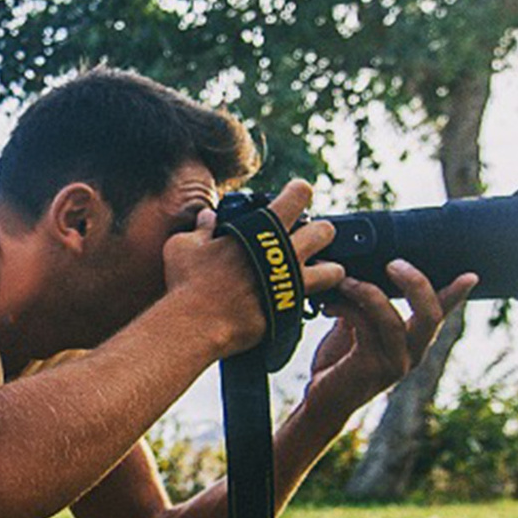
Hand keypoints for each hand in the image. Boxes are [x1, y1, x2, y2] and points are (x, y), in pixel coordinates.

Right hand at [165, 179, 345, 357]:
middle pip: (325, 231)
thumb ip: (200, 228)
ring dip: (328, 269)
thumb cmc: (187, 282)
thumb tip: (208, 218)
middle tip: (306, 240)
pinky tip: (295, 299)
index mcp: (263, 228)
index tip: (293, 198)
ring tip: (315, 273)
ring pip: (334, 270)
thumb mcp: (183, 245)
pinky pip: (313, 303)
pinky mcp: (290, 310)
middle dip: (320, 232)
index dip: (299, 192)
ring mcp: (291, 283)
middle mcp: (285, 252)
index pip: (298, 195)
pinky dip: (308, 300)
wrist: (195, 325)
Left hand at [307, 260, 477, 404]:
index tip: (471, 275)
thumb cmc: (339, 362)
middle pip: (430, 315)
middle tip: (393, 264)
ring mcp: (394, 364)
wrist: (321, 400)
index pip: (440, 313)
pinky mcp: (370, 367)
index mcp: (413, 341)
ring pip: (392, 320)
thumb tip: (366, 269)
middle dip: (415, 283)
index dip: (457, 294)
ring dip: (367, 292)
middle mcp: (411, 354)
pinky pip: (364, 327)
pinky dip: (346, 308)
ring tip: (346, 281)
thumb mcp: (357, 327)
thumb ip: (369, 304)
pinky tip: (330, 306)